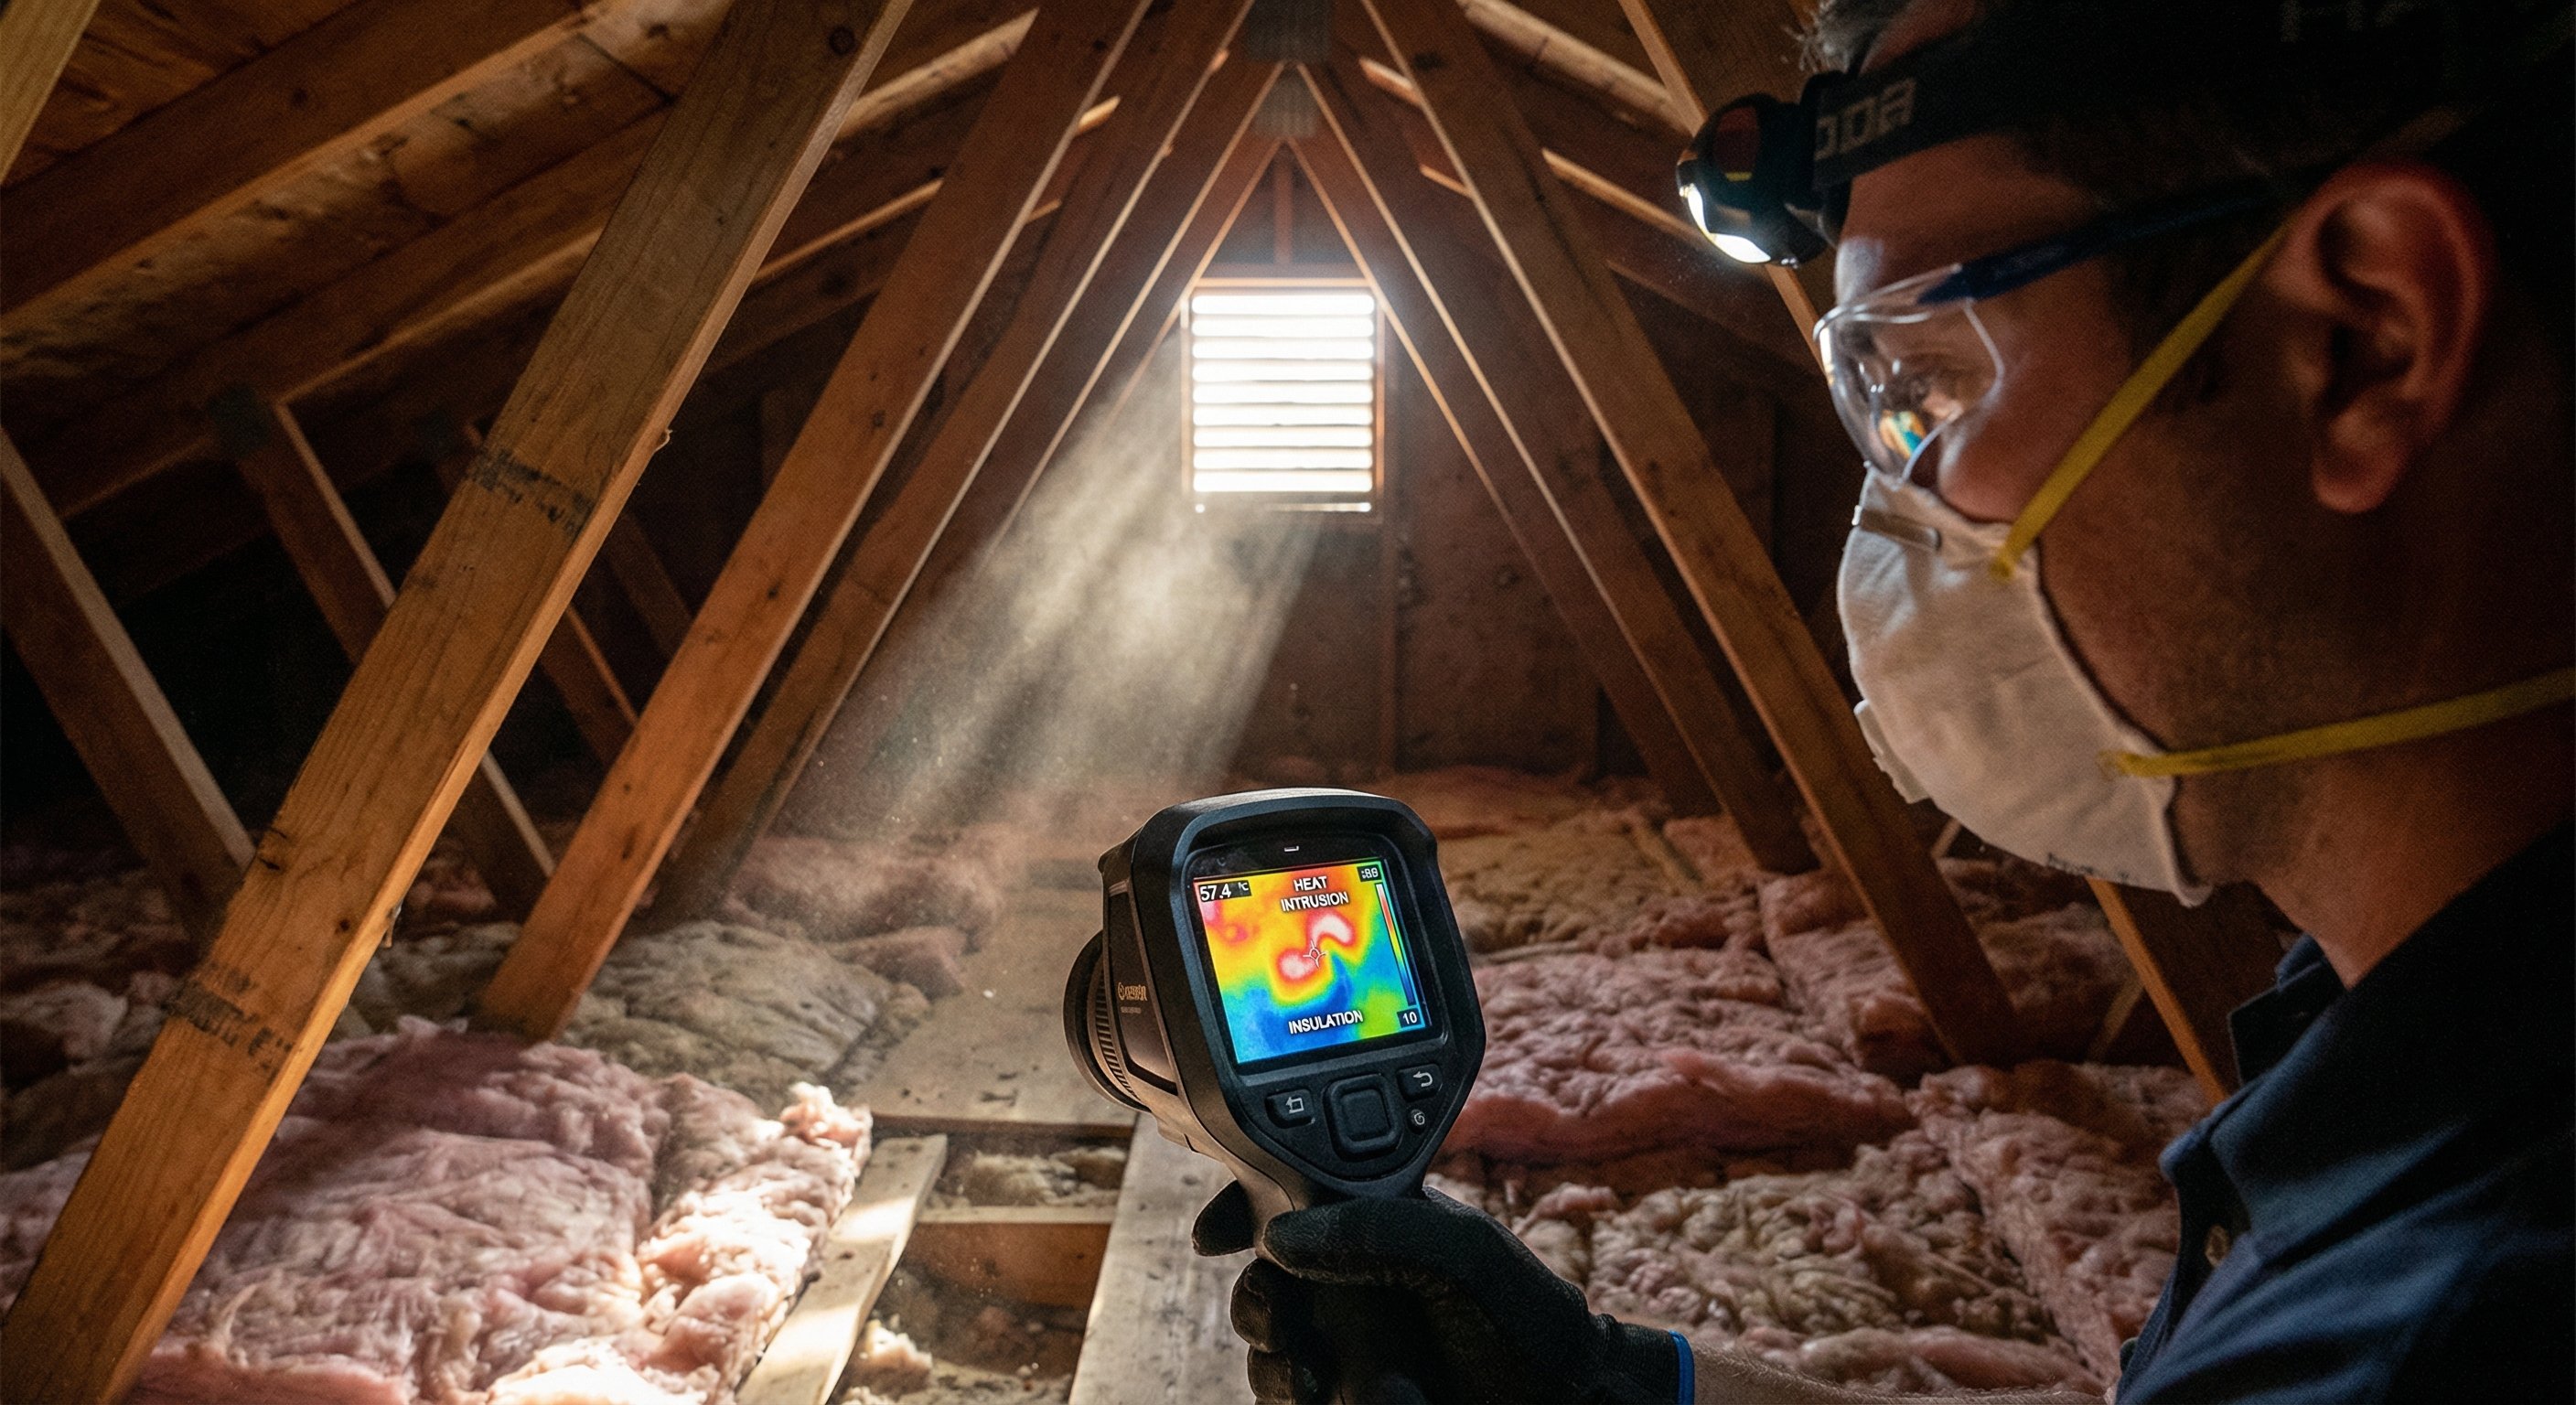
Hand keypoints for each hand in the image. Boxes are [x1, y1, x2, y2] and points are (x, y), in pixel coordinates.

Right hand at [1193, 1181, 1681, 1404]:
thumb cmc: (1528, 1319)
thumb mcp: (1462, 1253)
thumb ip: (1377, 1227)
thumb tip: (1280, 1237)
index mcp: (1372, 1232)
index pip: (1287, 1206)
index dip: (1239, 1212)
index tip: (1214, 1235)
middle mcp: (1351, 1291)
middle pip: (1261, 1289)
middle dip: (1253, 1303)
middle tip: (1283, 1320)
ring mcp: (1350, 1353)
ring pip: (1269, 1359)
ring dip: (1280, 1369)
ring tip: (1327, 1379)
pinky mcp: (1351, 1402)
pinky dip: (1317, 1403)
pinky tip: (1374, 1399)